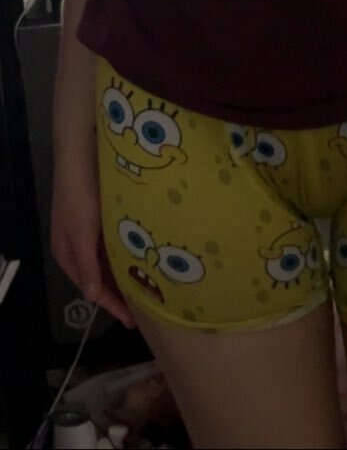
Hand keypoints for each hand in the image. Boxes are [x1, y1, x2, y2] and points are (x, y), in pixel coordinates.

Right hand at [52, 158, 135, 328]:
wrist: (82, 156)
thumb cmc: (79, 196)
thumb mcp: (81, 233)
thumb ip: (86, 265)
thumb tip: (92, 296)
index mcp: (68, 253)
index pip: (91, 288)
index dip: (111, 304)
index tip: (131, 320)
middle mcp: (78, 244)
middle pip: (101, 276)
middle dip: (120, 291)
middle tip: (145, 307)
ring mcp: (91, 230)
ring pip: (110, 260)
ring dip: (125, 272)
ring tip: (148, 286)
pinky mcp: (103, 216)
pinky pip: (115, 243)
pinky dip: (127, 253)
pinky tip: (143, 257)